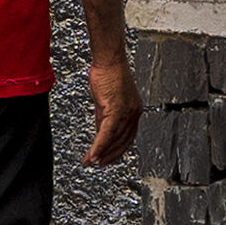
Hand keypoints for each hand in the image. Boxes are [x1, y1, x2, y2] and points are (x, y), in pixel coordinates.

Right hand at [80, 54, 143, 168]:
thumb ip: (104, 116)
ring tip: (92, 162)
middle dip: (110, 155)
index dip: (117, 149)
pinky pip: (107, 133)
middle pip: (123, 141)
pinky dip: (99, 145)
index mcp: (134, 110)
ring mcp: (127, 112)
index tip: (106, 157)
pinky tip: (92, 154)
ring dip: (102, 153)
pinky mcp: (116, 109)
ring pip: (114, 139)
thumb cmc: (108, 73)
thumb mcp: (106, 98)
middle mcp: (134, 113)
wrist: (109, 60)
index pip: (127, 136)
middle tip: (98, 164)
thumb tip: (100, 132)